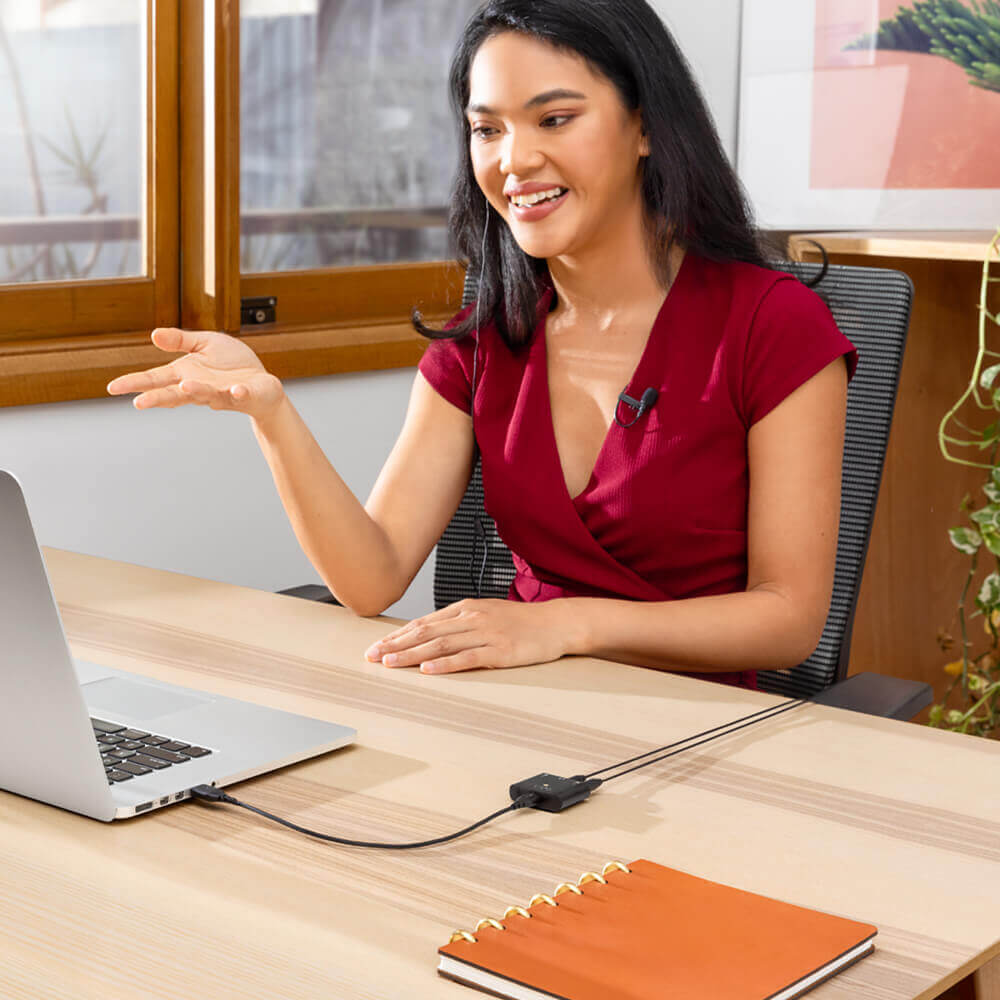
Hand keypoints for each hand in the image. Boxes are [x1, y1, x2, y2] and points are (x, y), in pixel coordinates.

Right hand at [107, 327, 284, 421]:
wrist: (262, 385)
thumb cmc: (232, 365)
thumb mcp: (204, 344)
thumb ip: (180, 340)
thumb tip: (153, 334)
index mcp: (186, 374)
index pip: (156, 380)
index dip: (135, 383)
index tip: (112, 388)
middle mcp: (200, 387)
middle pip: (175, 394)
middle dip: (158, 398)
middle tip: (139, 402)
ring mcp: (222, 393)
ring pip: (206, 395)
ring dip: (196, 392)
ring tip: (185, 387)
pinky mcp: (245, 394)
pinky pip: (241, 394)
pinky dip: (238, 393)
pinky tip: (236, 390)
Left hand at [365, 599, 573, 673]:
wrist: (555, 623)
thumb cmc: (520, 622)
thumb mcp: (485, 614)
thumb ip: (458, 623)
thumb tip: (427, 635)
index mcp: (465, 608)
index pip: (423, 623)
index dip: (397, 636)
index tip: (376, 648)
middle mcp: (471, 618)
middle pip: (426, 633)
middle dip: (395, 646)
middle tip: (372, 657)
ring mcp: (486, 634)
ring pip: (441, 645)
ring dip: (412, 655)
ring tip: (390, 664)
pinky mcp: (500, 651)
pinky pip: (468, 658)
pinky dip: (445, 665)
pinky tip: (428, 671)